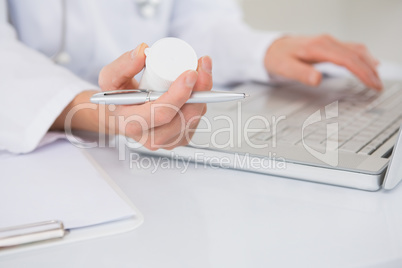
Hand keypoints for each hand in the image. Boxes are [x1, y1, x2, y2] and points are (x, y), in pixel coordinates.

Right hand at [52, 43, 212, 150]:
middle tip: (202, 65)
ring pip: (194, 117)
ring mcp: (169, 142)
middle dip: (199, 90)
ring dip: (203, 93)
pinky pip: (197, 119)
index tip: (190, 73)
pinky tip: (198, 86)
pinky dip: (201, 100)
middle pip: (184, 117)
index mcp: (133, 124)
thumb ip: (123, 64)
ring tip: (201, 70)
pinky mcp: (180, 139)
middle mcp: (153, 138)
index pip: (161, 112)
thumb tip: (143, 50)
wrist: (122, 116)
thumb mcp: (110, 78)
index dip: (179, 93)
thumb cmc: (116, 98)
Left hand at [264, 35, 381, 89]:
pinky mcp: (327, 44)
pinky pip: (350, 48)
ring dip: (368, 63)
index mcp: (318, 47)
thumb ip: (301, 74)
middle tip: (378, 86)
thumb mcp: (285, 68)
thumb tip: (317, 80)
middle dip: (370, 70)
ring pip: (355, 49)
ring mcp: (328, 41)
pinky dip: (362, 57)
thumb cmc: (277, 58)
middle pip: (356, 54)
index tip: (372, 84)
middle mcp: (326, 41)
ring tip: (376, 78)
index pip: (347, 59)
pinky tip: (368, 63)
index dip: (362, 72)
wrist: (270, 47)